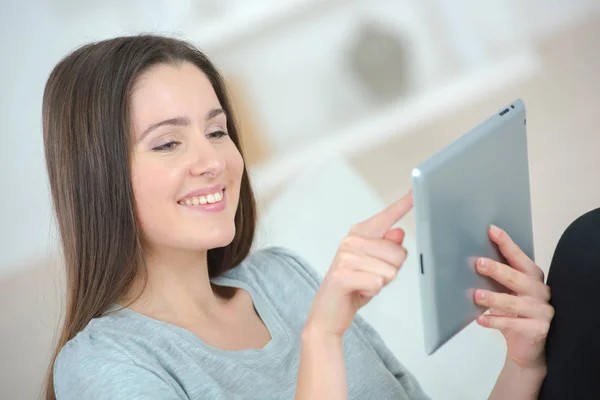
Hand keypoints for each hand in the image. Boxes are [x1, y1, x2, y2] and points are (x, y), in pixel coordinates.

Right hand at [304, 191, 412, 337]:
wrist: (327, 314)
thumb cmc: (353, 288)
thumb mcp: (375, 267)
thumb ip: (388, 249)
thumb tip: (398, 233)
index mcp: (359, 234)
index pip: (387, 216)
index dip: (404, 204)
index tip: (416, 191)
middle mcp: (351, 240)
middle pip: (398, 253)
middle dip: (391, 271)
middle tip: (370, 277)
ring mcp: (345, 256)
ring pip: (390, 270)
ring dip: (381, 284)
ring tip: (363, 284)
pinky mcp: (343, 274)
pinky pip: (379, 283)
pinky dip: (373, 292)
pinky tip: (358, 292)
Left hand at [474, 225, 553, 369]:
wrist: (527, 347)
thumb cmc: (515, 313)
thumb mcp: (507, 293)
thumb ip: (498, 279)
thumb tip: (472, 262)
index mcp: (533, 278)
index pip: (519, 257)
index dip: (506, 244)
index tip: (491, 230)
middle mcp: (540, 292)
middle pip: (517, 278)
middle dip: (497, 270)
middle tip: (478, 263)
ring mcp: (541, 311)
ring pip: (514, 302)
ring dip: (494, 298)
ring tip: (476, 295)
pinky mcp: (537, 329)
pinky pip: (513, 324)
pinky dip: (496, 321)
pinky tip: (481, 319)